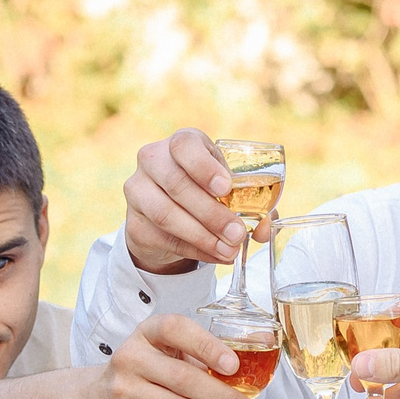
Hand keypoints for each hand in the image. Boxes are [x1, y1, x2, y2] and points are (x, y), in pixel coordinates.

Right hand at [82, 314, 257, 398]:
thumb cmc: (147, 372)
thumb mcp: (167, 351)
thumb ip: (204, 352)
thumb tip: (260, 344)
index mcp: (147, 332)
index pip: (176, 329)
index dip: (207, 346)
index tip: (233, 365)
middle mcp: (130, 357)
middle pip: (184, 379)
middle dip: (224, 397)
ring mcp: (124, 391)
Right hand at [122, 128, 275, 274]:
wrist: (168, 216)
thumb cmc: (205, 193)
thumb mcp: (229, 190)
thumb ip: (252, 205)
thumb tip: (266, 229)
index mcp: (182, 143)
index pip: (184, 145)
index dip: (204, 167)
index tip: (226, 188)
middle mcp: (153, 160)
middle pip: (176, 184)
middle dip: (211, 213)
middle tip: (237, 233)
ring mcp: (138, 190)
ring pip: (165, 213)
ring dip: (201, 235)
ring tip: (228, 249)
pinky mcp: (133, 222)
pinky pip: (162, 237)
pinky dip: (192, 250)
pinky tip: (213, 254)